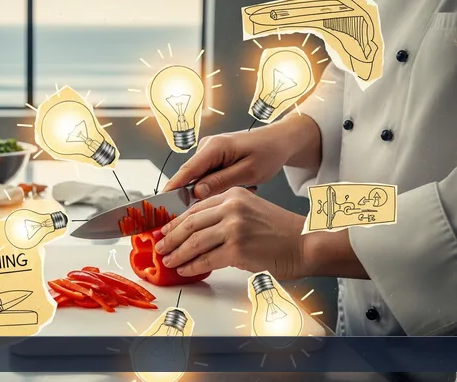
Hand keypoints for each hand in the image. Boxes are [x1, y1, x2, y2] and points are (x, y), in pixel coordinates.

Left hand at [155, 187, 307, 280]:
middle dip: (170, 238)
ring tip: (168, 260)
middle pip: (190, 223)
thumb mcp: (250, 210)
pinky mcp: (237, 249)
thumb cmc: (280, 232)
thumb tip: (194, 231)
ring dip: (177, 253)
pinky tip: (185, 269)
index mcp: (233, 195)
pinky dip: (192, 266)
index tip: (164, 230)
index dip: (175, 221)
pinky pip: (206, 259)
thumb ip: (224, 214)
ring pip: (194, 242)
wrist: (305, 244)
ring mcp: (234, 228)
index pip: (194, 207)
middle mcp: (232, 207)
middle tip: (160, 247)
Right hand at [163, 114, 320, 199]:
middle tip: (183, 220)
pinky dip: (209, 188)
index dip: (173, 189)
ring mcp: (208, 152)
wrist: (279, 140)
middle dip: (185, 197)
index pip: (187, 170)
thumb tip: (196, 193)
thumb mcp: (248, 171)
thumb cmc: (268, 153)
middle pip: (188, 176)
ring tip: (210, 206)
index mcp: (214, 147)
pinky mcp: (212, 158)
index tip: (160, 205)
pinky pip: (204, 176)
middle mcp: (206, 147)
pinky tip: (222, 195)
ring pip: (196, 178)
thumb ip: (221, 182)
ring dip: (201, 194)